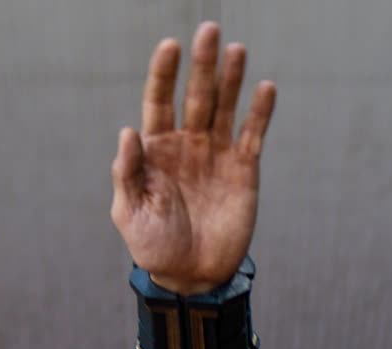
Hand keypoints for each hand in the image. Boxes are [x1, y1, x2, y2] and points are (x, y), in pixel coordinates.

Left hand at [112, 22, 275, 294]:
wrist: (191, 275)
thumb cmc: (153, 246)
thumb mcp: (130, 213)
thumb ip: (129, 173)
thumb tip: (127, 132)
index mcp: (156, 150)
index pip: (159, 102)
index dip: (164, 74)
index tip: (169, 46)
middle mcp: (187, 144)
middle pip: (196, 96)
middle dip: (202, 64)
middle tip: (209, 30)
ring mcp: (217, 154)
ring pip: (225, 107)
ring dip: (231, 79)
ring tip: (236, 50)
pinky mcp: (244, 169)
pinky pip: (253, 134)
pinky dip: (260, 112)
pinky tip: (264, 88)